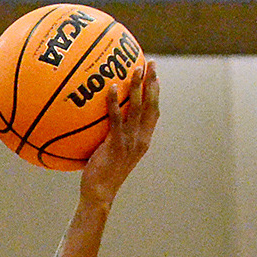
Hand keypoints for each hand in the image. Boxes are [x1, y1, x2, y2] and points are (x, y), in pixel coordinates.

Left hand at [80, 59, 158, 206]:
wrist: (100, 193)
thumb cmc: (101, 174)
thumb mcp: (112, 153)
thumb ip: (114, 136)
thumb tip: (101, 119)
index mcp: (143, 141)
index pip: (154, 113)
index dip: (156, 93)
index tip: (155, 76)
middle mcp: (141, 139)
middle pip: (151, 105)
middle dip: (152, 82)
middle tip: (151, 63)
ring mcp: (130, 142)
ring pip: (138, 109)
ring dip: (138, 87)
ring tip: (136, 68)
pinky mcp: (116, 144)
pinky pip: (116, 119)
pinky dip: (115, 103)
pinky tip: (112, 88)